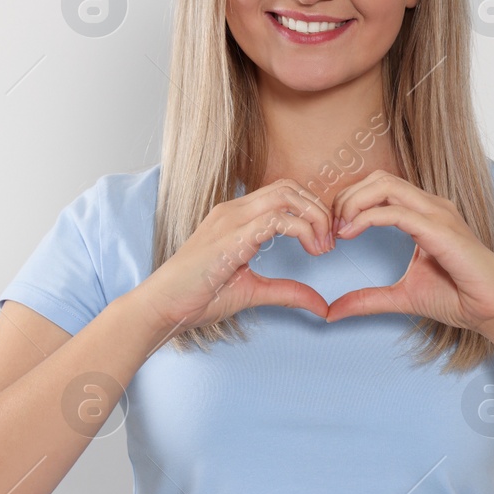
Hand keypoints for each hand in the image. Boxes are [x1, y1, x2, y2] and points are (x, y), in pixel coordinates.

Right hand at [136, 178, 334, 331]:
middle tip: (330, 241)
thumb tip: (322, 305)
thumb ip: (288, 292)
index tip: (324, 241)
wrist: (163, 306)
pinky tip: (310, 249)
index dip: (310, 210)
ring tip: (322, 245)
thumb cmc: (197, 297)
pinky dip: (301, 229)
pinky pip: (275, 219)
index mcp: (235, 217)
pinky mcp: (231, 237)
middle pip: (288, 187)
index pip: (282, 193)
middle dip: (318, 209)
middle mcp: (233, 210)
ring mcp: (230, 220)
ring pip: (285, 195)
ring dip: (313, 216)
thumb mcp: (253, 292)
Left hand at [325, 170, 493, 336]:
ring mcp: (438, 214)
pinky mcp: (440, 230)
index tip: (332, 231)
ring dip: (353, 203)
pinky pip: (396, 212)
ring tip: (338, 229)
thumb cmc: (459, 298)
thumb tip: (331, 311)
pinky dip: (367, 218)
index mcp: (423, 214)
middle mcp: (431, 206)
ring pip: (384, 185)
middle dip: (346, 197)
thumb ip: (367, 299)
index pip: (379, 188)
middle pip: (378, 178)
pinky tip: (351, 234)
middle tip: (329, 228)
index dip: (349, 203)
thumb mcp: (400, 297)